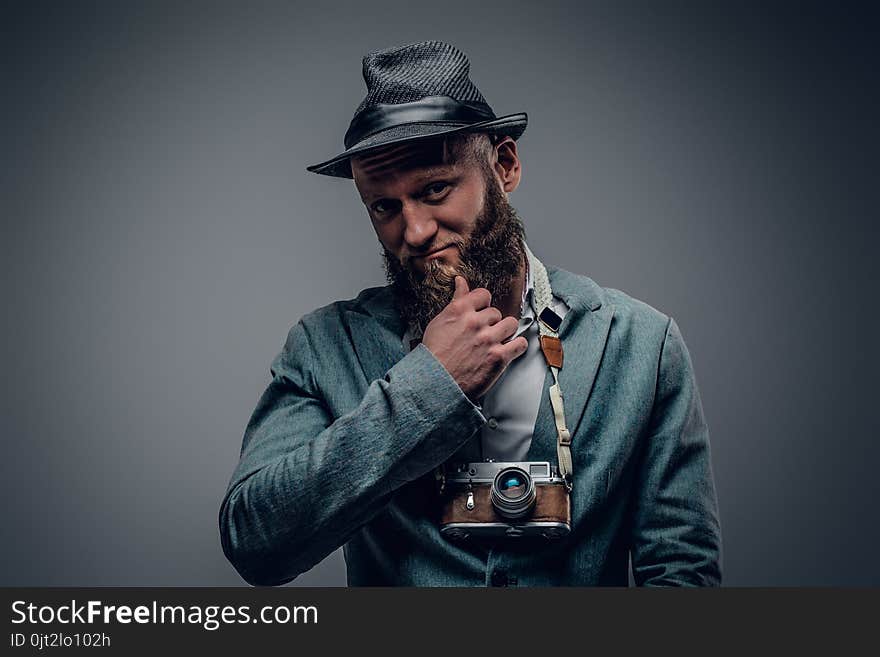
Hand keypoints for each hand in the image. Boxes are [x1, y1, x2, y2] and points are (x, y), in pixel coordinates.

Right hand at [421, 276, 528, 401]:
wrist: (434, 382)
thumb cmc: (433, 355)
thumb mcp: (439, 322)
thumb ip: (455, 300)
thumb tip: (461, 281)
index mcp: (460, 310)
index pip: (483, 295)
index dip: (483, 304)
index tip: (481, 311)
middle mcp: (475, 322)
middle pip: (496, 312)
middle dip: (491, 323)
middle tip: (483, 334)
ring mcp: (488, 339)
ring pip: (511, 324)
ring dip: (505, 332)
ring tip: (496, 341)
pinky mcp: (498, 357)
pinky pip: (519, 344)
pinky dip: (516, 347)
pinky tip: (508, 350)